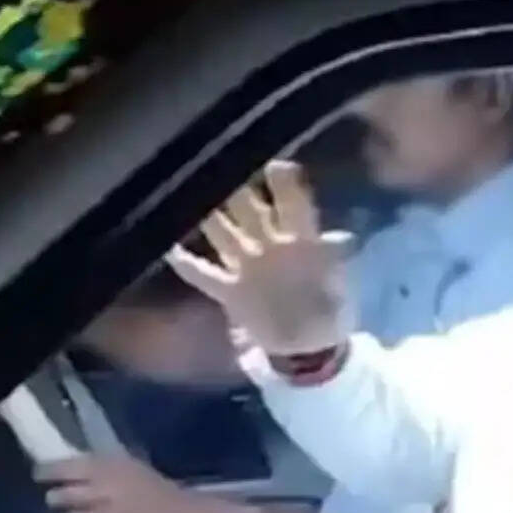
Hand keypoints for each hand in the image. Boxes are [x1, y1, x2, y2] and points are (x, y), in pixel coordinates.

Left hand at [35, 456, 235, 512]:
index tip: (40, 474)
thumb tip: (69, 465)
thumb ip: (99, 466)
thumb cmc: (154, 486)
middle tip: (57, 498)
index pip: (58, 468)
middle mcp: (95, 491)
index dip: (44, 472)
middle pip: (56, 497)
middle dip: (54, 499)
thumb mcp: (128, 465)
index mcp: (102, 467)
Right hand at [166, 160, 353, 355]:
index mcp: (301, 238)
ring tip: (188, 193)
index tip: (276, 167)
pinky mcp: (229, 290)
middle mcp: (270, 243)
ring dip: (208, 216)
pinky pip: (202, 273)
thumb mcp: (342, 285)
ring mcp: (247, 265)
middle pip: (248, 207)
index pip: (292, 203)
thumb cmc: (331, 311)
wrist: (311, 347)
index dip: (284, 183)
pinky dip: (185, 263)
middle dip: (236, 188)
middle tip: (220, 164)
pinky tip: (168, 248)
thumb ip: (336, 259)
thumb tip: (344, 239)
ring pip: (221, 232)